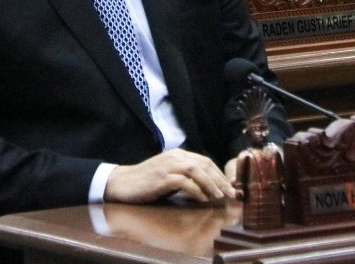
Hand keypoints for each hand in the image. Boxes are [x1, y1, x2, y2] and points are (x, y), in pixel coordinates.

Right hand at [105, 149, 236, 203]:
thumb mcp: (169, 175)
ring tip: (219, 196)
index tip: (229, 187)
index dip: (219, 174)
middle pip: (203, 164)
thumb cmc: (147, 182)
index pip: (205, 161)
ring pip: (196, 170)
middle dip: (220, 179)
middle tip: (231, 194)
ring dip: (210, 184)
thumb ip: (185, 176)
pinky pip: (183, 182)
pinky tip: (202, 199)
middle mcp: (174, 157)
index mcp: (177, 154)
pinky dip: (195, 190)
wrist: (123, 183)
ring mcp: (167, 166)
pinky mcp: (161, 178)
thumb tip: (208, 187)